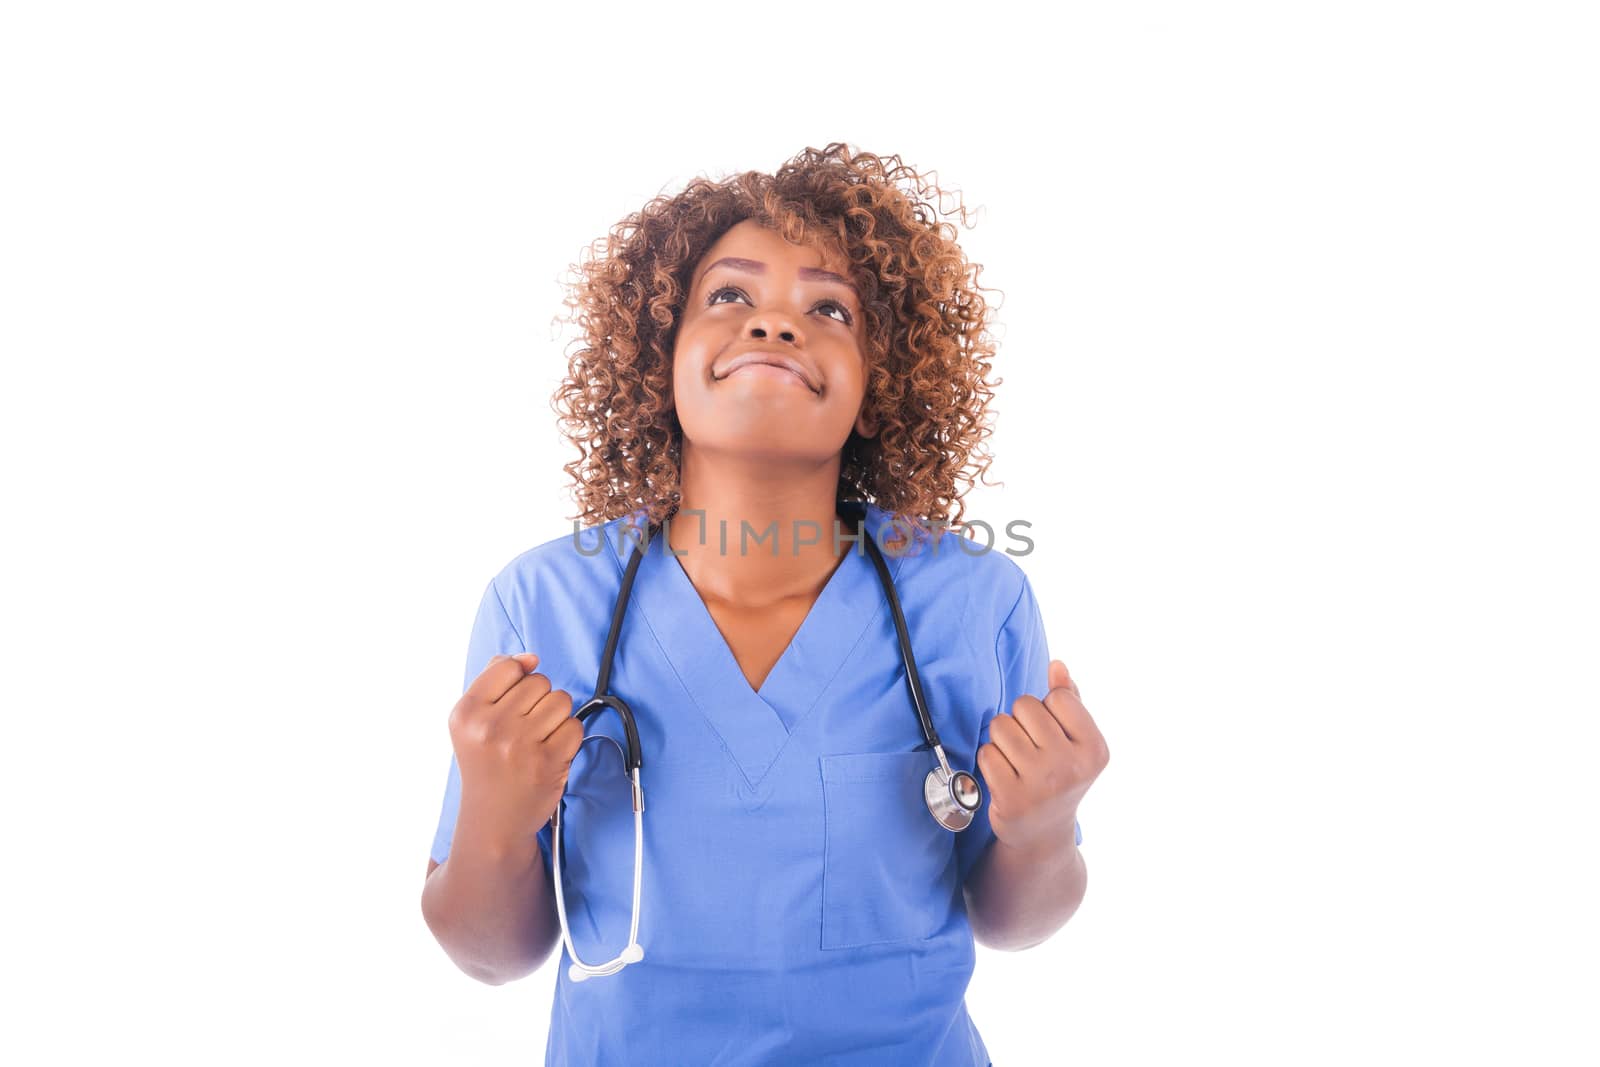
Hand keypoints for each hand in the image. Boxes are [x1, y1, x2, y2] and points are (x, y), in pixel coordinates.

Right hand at [449, 653, 584, 846]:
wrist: (492, 820)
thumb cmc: (485, 764)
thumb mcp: (471, 721)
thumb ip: (495, 680)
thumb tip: (530, 658)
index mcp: (466, 713)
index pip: (508, 666)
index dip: (518, 680)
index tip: (512, 704)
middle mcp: (490, 727)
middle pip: (539, 681)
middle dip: (539, 700)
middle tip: (524, 729)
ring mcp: (519, 745)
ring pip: (561, 700)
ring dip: (557, 717)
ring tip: (538, 739)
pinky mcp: (548, 762)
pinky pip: (574, 726)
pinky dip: (568, 737)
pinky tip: (550, 753)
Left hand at [975, 660, 1109, 856]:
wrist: (1043, 835)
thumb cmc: (1059, 777)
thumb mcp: (1075, 742)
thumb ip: (1070, 700)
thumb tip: (1057, 665)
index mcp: (1094, 749)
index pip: (1058, 697)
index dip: (1047, 709)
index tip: (1052, 734)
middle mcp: (1071, 767)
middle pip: (1025, 705)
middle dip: (1021, 720)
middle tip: (1030, 748)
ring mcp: (1041, 784)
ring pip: (1001, 725)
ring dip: (1002, 739)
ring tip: (1016, 762)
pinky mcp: (1011, 798)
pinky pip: (986, 752)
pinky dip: (990, 760)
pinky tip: (1004, 776)